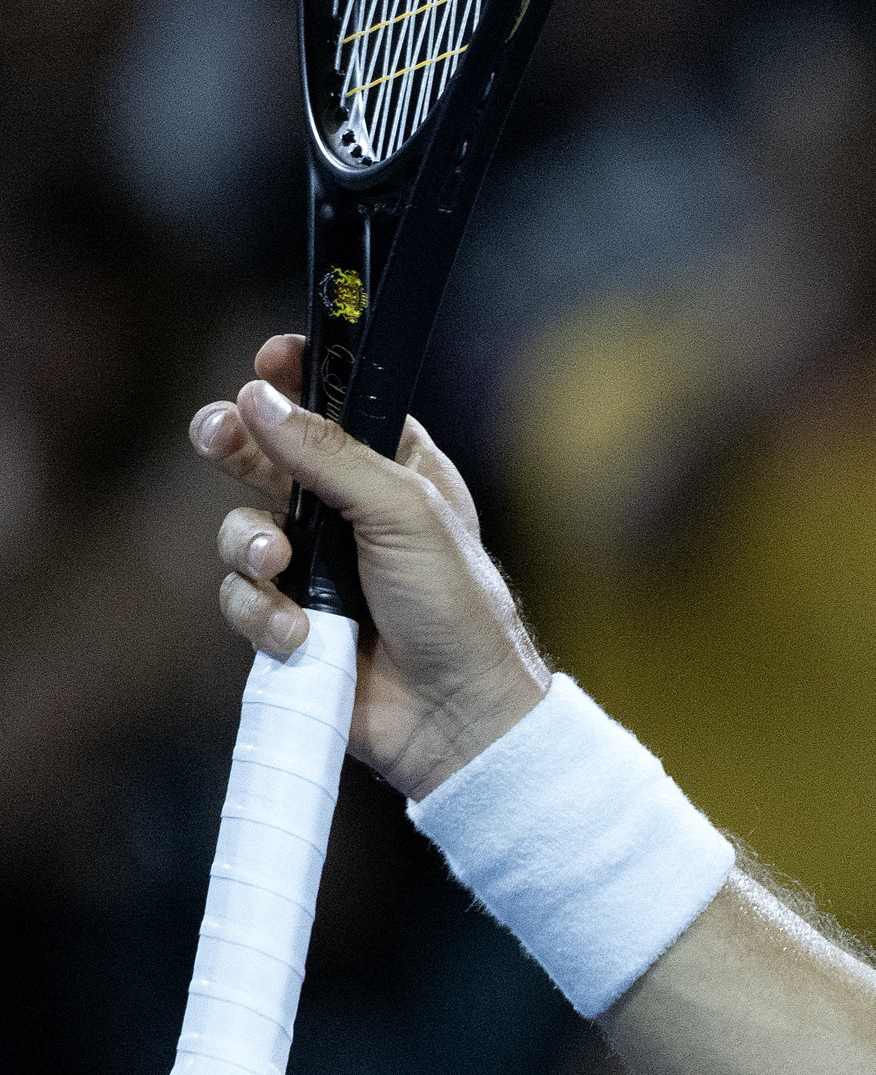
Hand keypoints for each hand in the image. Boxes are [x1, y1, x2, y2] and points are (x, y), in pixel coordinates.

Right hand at [192, 332, 554, 800]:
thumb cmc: (457, 607)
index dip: (294, 380)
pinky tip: (301, 634)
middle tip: (217, 434)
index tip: (266, 359)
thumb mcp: (405, 512)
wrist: (458, 714)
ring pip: (239, 530)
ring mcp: (314, 568)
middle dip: (233, 442)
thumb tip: (260, 395)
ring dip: (249, 545)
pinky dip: (262, 613)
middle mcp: (348, 513)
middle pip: (262, 456)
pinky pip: (241, 597)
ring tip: (281, 567)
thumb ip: (330, 453)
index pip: (333, 407)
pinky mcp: (290, 619)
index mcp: (394, 471)